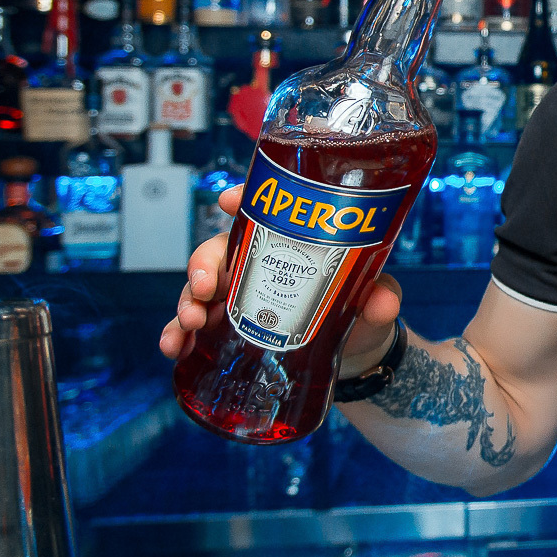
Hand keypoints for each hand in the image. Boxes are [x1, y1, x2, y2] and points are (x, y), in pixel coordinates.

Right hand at [158, 184, 403, 376]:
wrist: (352, 356)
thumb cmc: (360, 312)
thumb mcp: (373, 302)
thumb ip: (381, 298)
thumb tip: (383, 304)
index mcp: (290, 244)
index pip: (261, 212)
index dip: (242, 200)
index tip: (228, 200)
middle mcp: (259, 264)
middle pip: (219, 250)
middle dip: (203, 264)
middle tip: (205, 286)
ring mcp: (239, 296)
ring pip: (199, 288)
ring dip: (186, 302)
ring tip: (190, 323)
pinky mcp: (228, 329)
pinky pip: (194, 327)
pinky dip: (178, 334)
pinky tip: (173, 347)